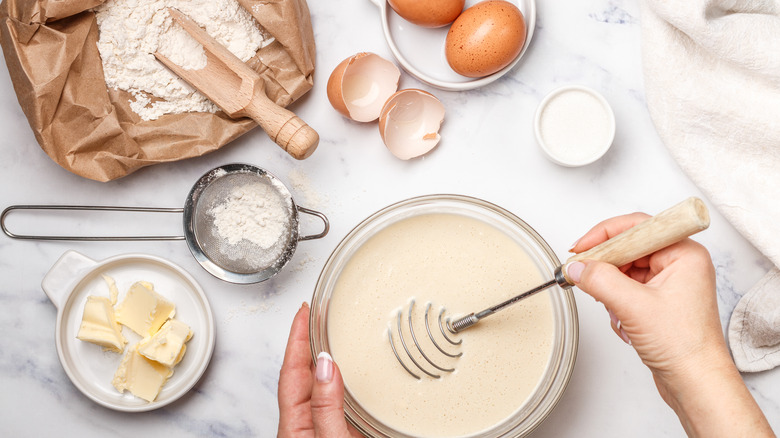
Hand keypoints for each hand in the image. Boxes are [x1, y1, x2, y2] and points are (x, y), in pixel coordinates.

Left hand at [277, 302, 360, 437]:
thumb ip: (326, 407)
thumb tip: (326, 366)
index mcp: (294, 426)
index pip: (291, 371)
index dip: (297, 337)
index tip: (304, 312)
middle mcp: (307, 425)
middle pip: (303, 374)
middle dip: (310, 341)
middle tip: (320, 314)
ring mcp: (326, 429)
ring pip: (323, 386)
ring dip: (330, 358)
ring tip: (338, 334)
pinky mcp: (346, 434)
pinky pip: (343, 401)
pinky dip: (349, 380)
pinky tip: (359, 373)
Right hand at [568, 212, 772, 436]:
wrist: (695, 382)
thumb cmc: (684, 346)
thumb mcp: (633, 306)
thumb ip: (599, 280)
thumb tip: (577, 267)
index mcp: (684, 253)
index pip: (637, 227)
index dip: (604, 235)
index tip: (580, 248)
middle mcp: (680, 263)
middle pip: (628, 247)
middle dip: (606, 266)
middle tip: (583, 274)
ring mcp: (670, 282)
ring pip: (625, 270)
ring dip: (611, 289)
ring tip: (616, 310)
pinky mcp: (660, 300)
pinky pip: (627, 288)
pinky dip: (617, 302)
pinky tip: (623, 322)